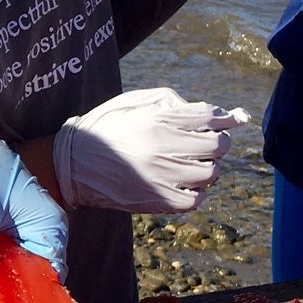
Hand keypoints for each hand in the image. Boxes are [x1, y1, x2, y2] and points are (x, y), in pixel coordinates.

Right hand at [53, 87, 247, 213]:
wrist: (73, 164)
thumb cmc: (108, 127)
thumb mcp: (137, 102)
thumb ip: (176, 102)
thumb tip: (221, 112)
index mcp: (156, 120)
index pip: (209, 116)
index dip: (225, 117)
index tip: (229, 119)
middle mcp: (162, 148)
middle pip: (217, 146)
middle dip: (217, 141)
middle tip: (205, 142)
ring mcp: (161, 177)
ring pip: (211, 173)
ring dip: (208, 167)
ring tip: (191, 163)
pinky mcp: (157, 201)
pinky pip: (196, 199)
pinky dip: (197, 191)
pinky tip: (184, 182)